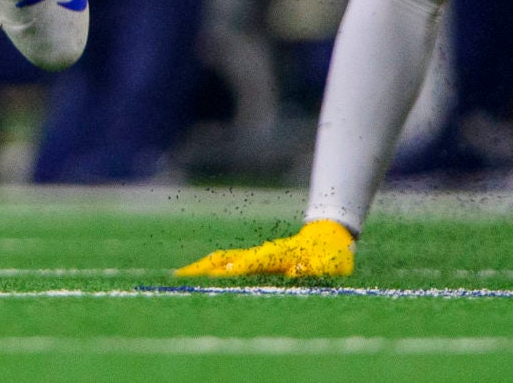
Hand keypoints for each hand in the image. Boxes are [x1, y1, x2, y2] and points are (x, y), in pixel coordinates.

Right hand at [175, 219, 355, 279]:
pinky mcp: (256, 259)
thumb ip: (316, 268)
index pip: (252, 261)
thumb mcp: (330, 265)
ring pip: (224, 258)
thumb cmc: (332, 257)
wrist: (328, 238)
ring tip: (182, 275)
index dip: (238, 267)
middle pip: (226, 257)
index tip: (222, 273)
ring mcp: (257, 255)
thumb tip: (298, 270)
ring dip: (202, 266)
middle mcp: (261, 254)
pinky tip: (201, 274)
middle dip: (204, 266)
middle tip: (181, 275)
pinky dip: (212, 267)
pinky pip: (229, 261)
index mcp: (277, 255)